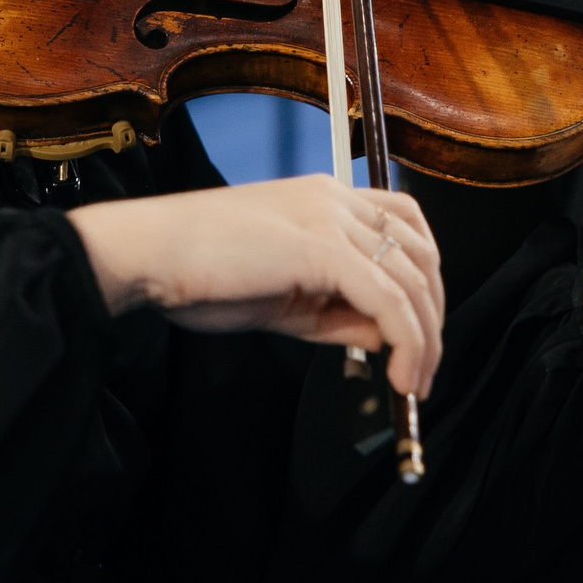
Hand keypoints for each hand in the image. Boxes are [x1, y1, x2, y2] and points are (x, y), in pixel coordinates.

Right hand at [68, 174, 443, 394]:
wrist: (148, 255)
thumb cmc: (199, 275)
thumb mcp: (285, 300)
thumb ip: (338, 312)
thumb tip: (387, 337)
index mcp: (324, 200)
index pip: (405, 226)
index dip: (424, 279)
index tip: (419, 330)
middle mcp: (335, 199)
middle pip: (421, 254)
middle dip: (433, 317)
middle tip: (425, 370)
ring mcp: (330, 219)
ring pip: (412, 279)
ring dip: (425, 339)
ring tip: (415, 384)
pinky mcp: (322, 248)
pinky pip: (388, 300)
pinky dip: (407, 342)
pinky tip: (399, 376)